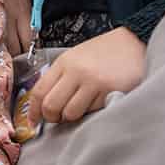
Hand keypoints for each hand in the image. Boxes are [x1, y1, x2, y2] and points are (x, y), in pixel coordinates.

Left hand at [27, 26, 146, 124]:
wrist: (131, 43)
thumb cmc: (102, 53)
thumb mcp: (75, 58)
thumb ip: (61, 78)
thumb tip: (44, 104)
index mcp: (63, 63)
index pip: (39, 91)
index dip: (33, 110)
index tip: (33, 121)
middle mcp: (75, 72)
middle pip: (51, 105)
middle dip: (51, 118)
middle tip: (57, 119)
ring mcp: (93, 83)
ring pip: (71, 113)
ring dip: (71, 118)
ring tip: (78, 110)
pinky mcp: (110, 92)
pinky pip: (93, 112)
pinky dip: (91, 113)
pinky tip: (96, 103)